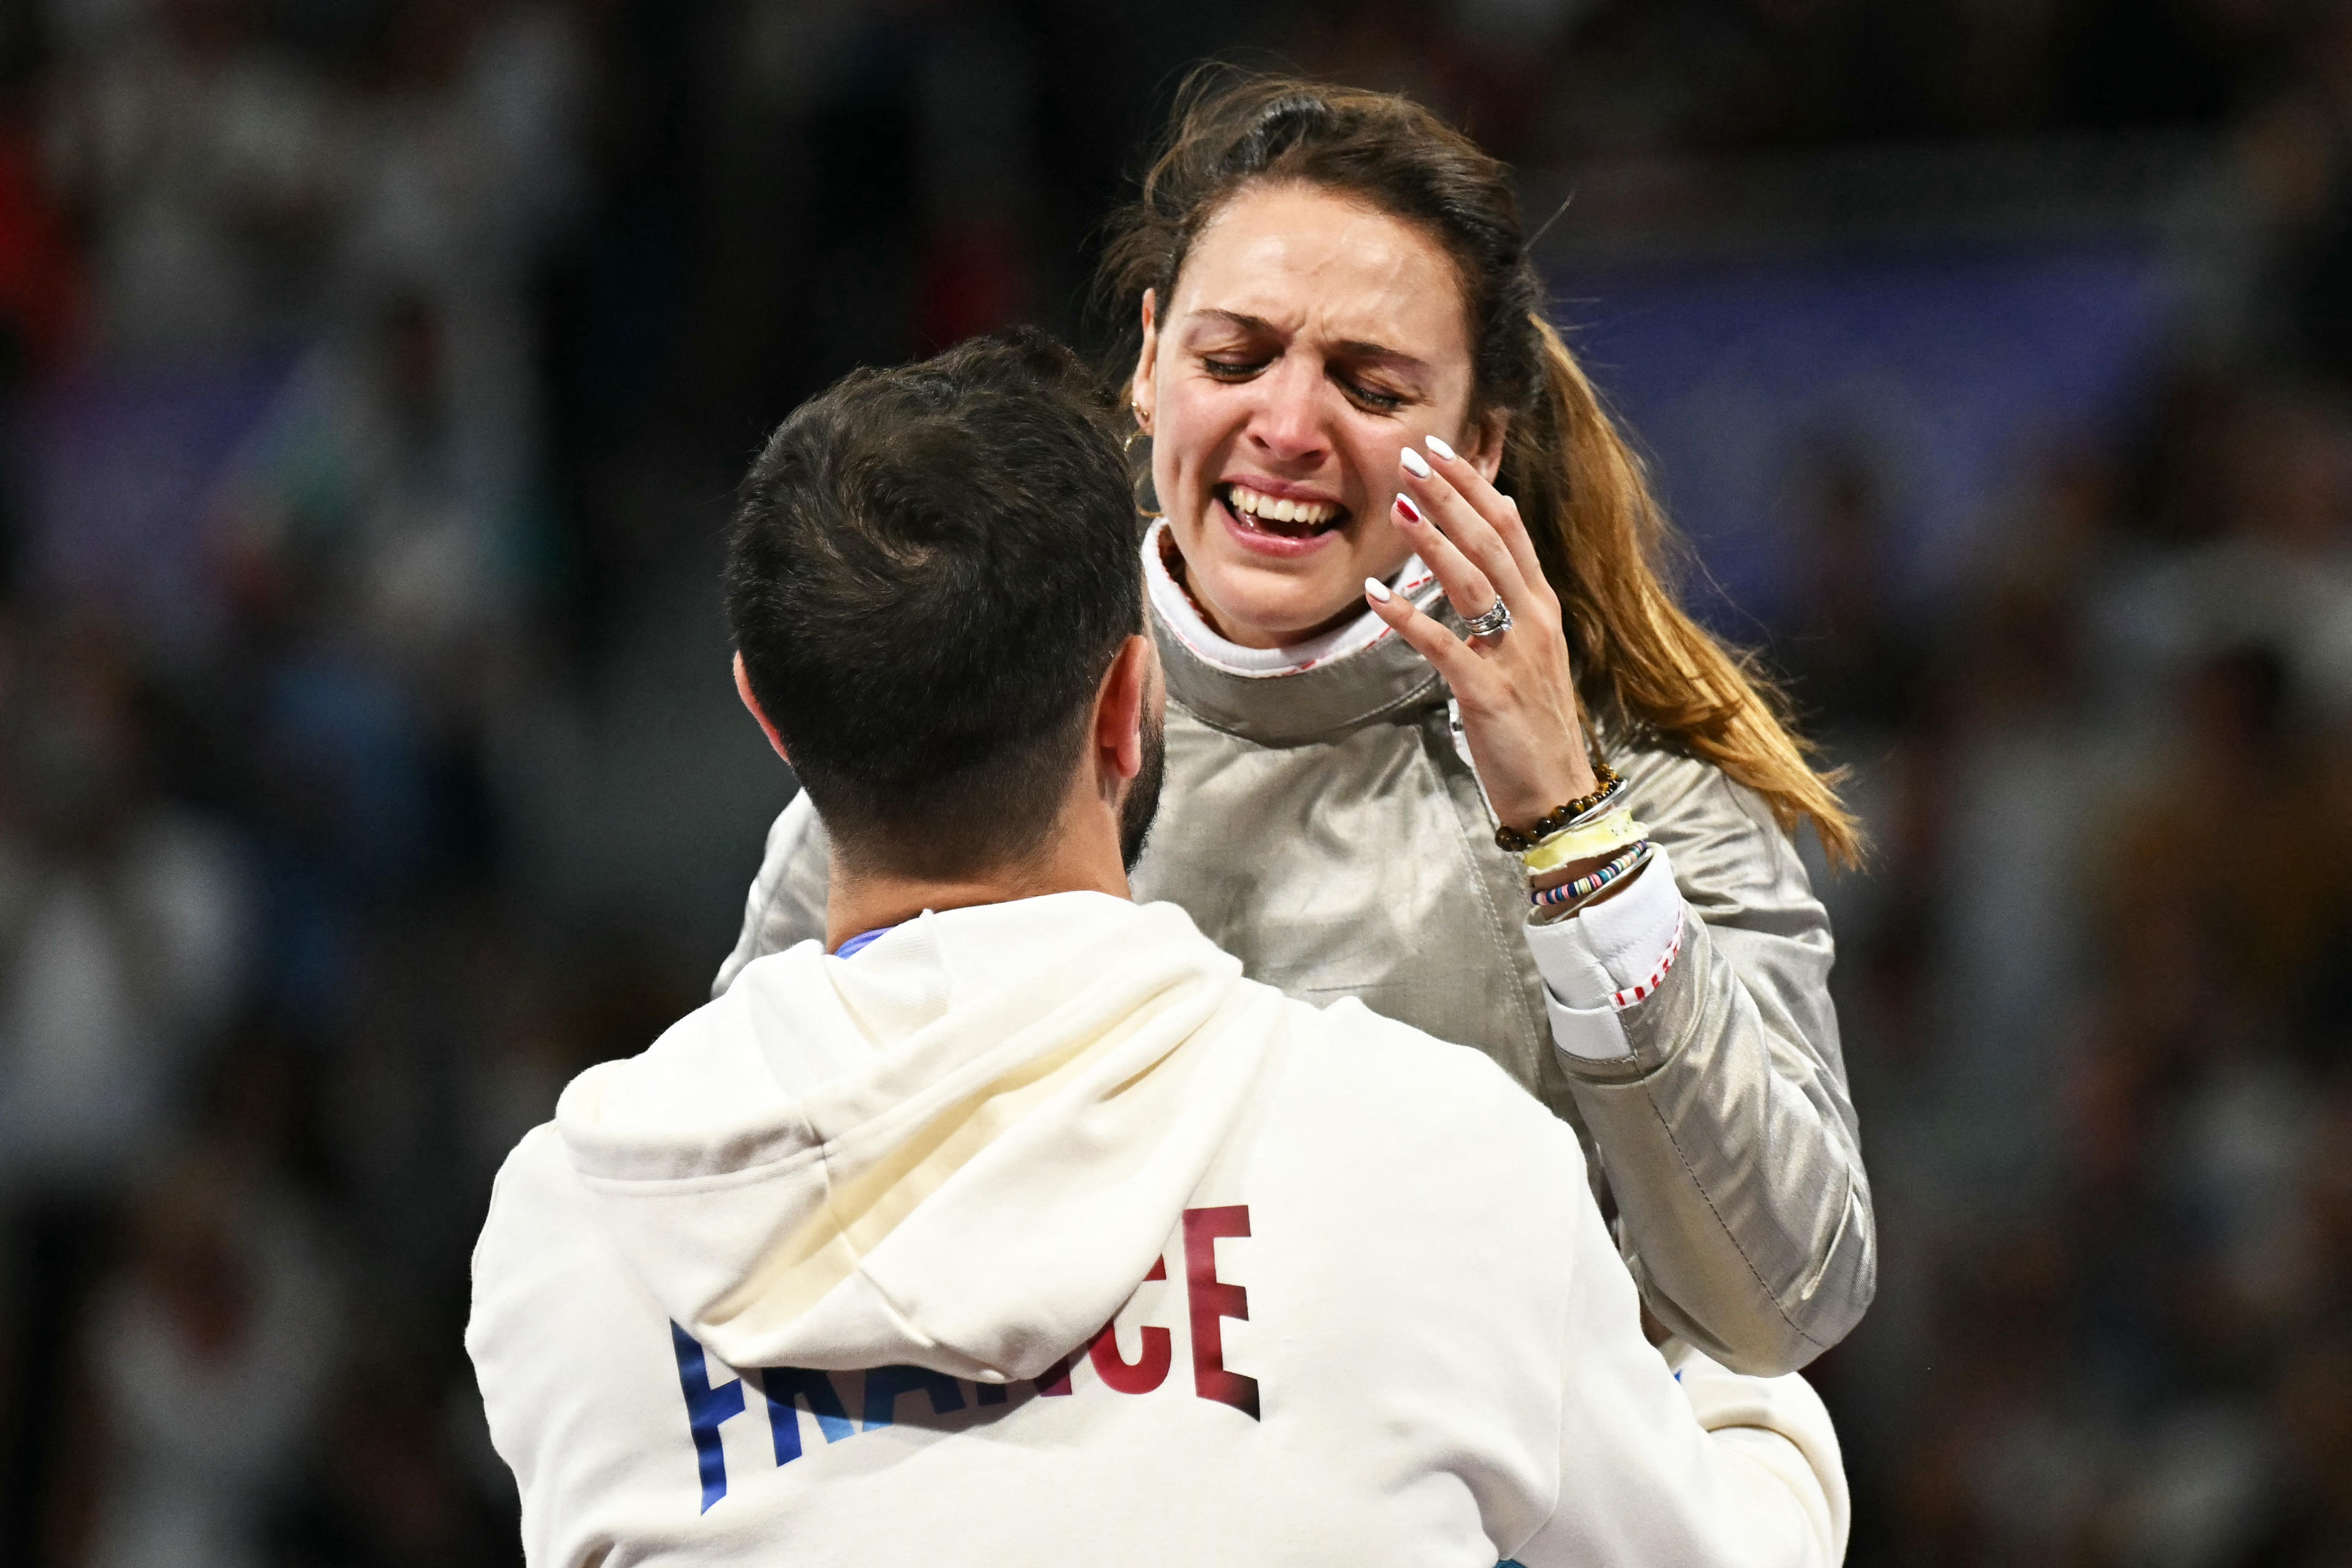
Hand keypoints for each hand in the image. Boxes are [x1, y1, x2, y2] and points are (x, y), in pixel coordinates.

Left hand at [1365, 437, 1595, 834]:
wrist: (1559, 795)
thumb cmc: (1534, 725)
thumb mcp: (1527, 654)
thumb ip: (1506, 608)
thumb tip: (1473, 562)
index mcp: (1543, 608)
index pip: (1510, 530)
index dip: (1475, 486)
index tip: (1441, 451)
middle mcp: (1534, 623)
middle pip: (1491, 542)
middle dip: (1450, 495)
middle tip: (1411, 457)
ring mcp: (1514, 657)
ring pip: (1472, 582)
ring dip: (1432, 539)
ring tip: (1397, 503)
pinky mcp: (1488, 694)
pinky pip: (1443, 647)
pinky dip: (1408, 618)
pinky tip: (1376, 594)